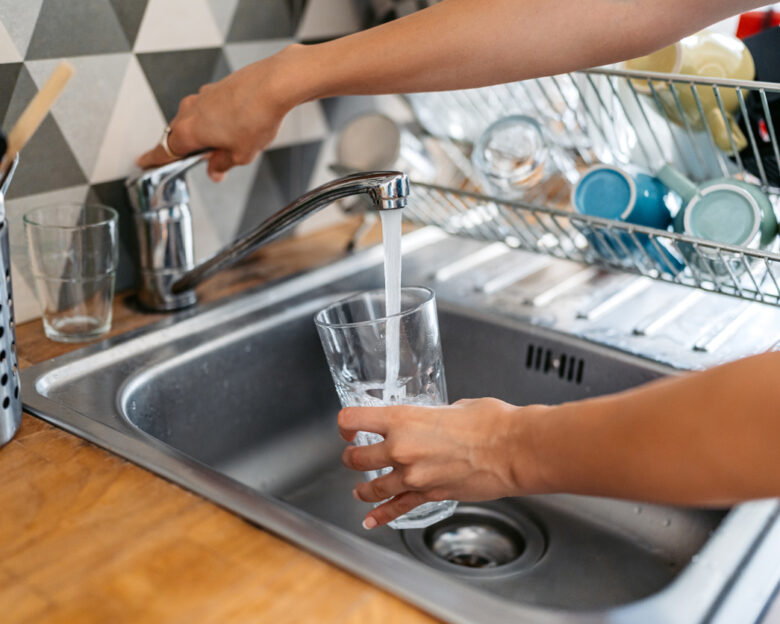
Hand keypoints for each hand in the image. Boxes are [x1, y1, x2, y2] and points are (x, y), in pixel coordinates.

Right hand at [136, 46, 302, 181]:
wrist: (274, 84)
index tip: (143, 162)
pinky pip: (209, 109)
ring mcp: (202, 96)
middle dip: (188, 149)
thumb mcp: (239, 154)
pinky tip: (236, 126)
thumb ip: (222, 164)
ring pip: (195, 120)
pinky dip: (216, 119)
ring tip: (229, 144)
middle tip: (201, 160)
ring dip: (205, 133)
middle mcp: (190, 110)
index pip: (163, 151)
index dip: (153, 159)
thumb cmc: (256, 117)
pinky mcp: (217, 87)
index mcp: (188, 131)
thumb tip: (215, 171)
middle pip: (179, 134)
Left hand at [338, 398, 544, 528]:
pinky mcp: (429, 495)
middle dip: (352, 456)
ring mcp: (413, 476)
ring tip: (360, 489)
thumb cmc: (491, 423)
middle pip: (356, 457)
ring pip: (372, 487)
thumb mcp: (454, 407)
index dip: (345, 423)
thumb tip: (435, 419)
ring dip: (363, 488)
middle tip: (354, 455)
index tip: (347, 426)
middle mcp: (401, 449)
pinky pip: (398, 507)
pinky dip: (381, 516)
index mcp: (403, 419)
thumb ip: (434, 415)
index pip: (353, 419)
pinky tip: (371, 520)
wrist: (513, 450)